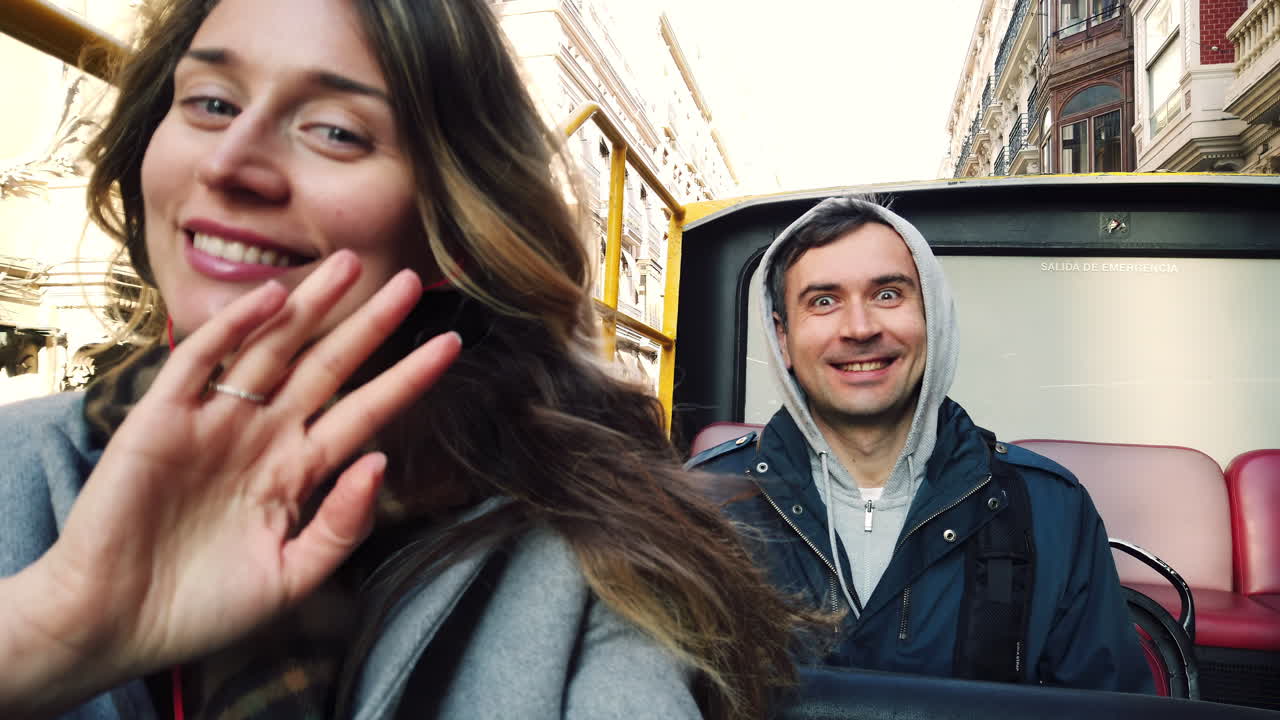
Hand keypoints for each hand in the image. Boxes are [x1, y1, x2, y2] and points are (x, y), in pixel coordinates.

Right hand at [0, 251, 458, 714]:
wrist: (114, 623)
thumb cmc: (204, 609)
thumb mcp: (292, 576)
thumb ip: (342, 525)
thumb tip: (381, 461)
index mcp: (298, 471)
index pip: (365, 412)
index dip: (407, 377)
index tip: (450, 343)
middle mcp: (264, 435)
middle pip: (327, 366)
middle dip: (367, 323)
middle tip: (407, 279)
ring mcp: (215, 421)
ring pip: (273, 349)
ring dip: (309, 306)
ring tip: (349, 265)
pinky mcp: (162, 418)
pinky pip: (203, 362)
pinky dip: (234, 328)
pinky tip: (271, 298)